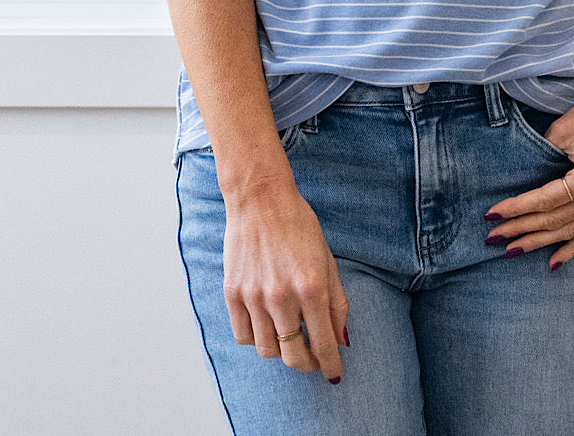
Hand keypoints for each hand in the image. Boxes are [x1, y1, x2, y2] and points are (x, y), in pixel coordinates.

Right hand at [223, 183, 349, 382]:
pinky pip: (244, 336)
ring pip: (267, 351)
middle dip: (308, 364)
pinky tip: (267, 325)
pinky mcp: (233, 293)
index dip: (331, 365)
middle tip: (313, 359)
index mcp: (311, 286)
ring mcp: (254, 296)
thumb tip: (340, 340)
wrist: (261, 199)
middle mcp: (282, 296)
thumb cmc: (299, 225)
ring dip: (282, 352)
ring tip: (289, 337)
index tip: (334, 374)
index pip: (323, 344)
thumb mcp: (327, 260)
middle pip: (293, 356)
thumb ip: (336, 302)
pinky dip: (257, 339)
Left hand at [483, 75, 573, 270]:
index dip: (516, 209)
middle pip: (554, 220)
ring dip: (538, 242)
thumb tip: (519, 182)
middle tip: (492, 238)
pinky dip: (570, 249)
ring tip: (512, 251)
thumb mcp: (563, 131)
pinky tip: (552, 263)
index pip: (544, 201)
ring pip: (568, 231)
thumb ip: (542, 158)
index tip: (491, 215)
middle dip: (520, 229)